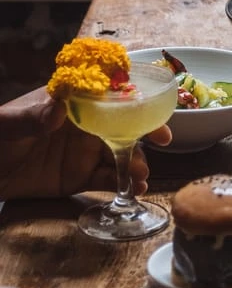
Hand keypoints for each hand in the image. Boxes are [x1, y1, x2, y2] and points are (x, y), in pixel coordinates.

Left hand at [0, 87, 171, 199]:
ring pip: (120, 154)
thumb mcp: (9, 123)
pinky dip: (124, 184)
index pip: (109, 96)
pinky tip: (133, 190)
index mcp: (72, 104)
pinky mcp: (81, 177)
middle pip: (124, 125)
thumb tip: (57, 110)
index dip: (135, 101)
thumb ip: (33, 117)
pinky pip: (108, 179)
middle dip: (146, 133)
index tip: (152, 109)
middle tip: (162, 143)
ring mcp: (85, 152)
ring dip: (136, 163)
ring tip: (140, 178)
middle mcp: (86, 126)